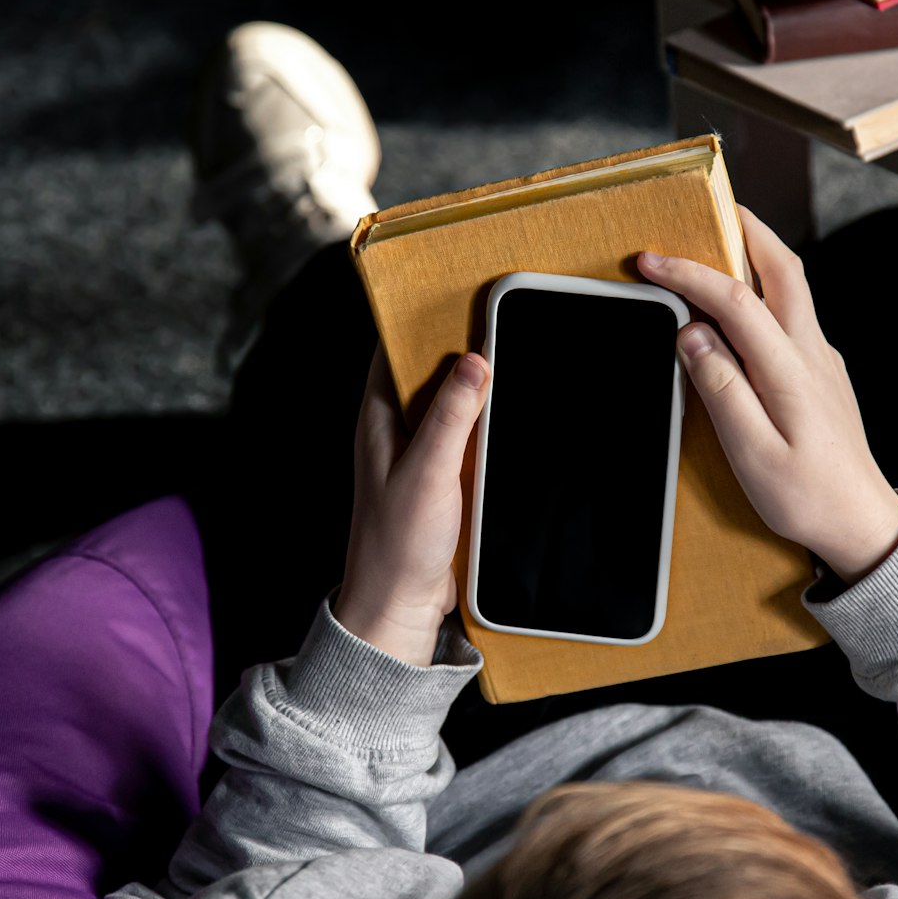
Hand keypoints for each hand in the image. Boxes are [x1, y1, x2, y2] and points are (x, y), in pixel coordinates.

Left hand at [333, 344, 490, 663]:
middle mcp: (396, 429)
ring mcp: (420, 453)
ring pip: (453, 404)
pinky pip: (468, 438)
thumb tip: (476, 359)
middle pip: (429, 371)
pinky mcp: (443, 478)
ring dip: (480, 389)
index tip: (459, 291)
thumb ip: (451, 416)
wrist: (399, 607)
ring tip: (519, 356)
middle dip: (463, 347)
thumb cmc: (397, 543)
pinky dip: (488, 425)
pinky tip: (516, 417)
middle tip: (505, 317)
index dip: (420, 317)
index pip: (393, 348)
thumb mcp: (428, 472)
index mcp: (378, 417)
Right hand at [637, 205, 897, 582]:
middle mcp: (812, 353)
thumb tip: (693, 336)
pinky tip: (742, 306)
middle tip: (709, 206)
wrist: (861, 523)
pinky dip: (764, 290)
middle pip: (784, 268)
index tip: (650, 260)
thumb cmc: (806, 497)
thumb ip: (722, 390)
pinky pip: (792, 314)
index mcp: (791, 370)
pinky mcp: (821, 375)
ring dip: (757, 254)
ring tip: (718, 242)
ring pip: (792, 287)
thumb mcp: (753, 455)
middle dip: (746, 229)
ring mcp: (821, 360)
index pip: (736, 301)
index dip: (690, 274)